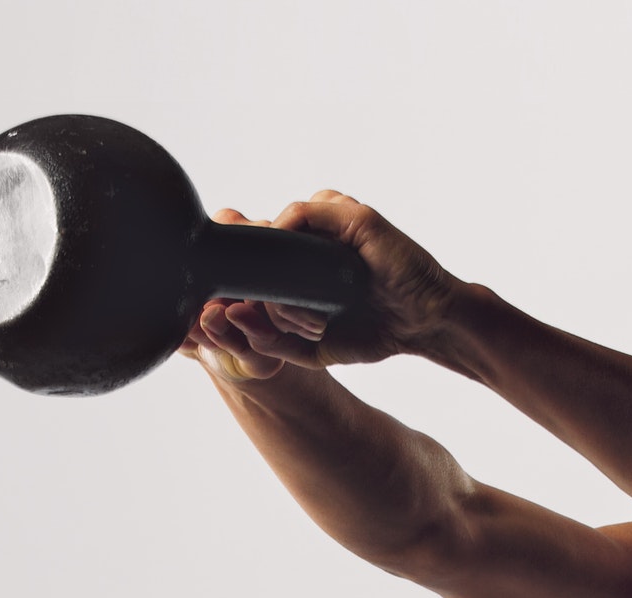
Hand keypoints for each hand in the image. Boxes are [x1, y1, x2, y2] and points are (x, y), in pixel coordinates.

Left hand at [177, 197, 464, 380]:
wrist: (426, 323)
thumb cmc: (375, 331)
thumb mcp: (313, 349)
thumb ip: (272, 340)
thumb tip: (230, 322)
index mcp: (300, 265)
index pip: (251, 260)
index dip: (225, 280)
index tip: (205, 309)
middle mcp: (311, 239)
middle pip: (255, 242)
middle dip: (237, 275)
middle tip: (226, 306)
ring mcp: (329, 224)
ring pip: (272, 230)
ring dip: (266, 268)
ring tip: (281, 308)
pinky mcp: (350, 216)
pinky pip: (301, 213)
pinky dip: (282, 235)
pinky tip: (283, 267)